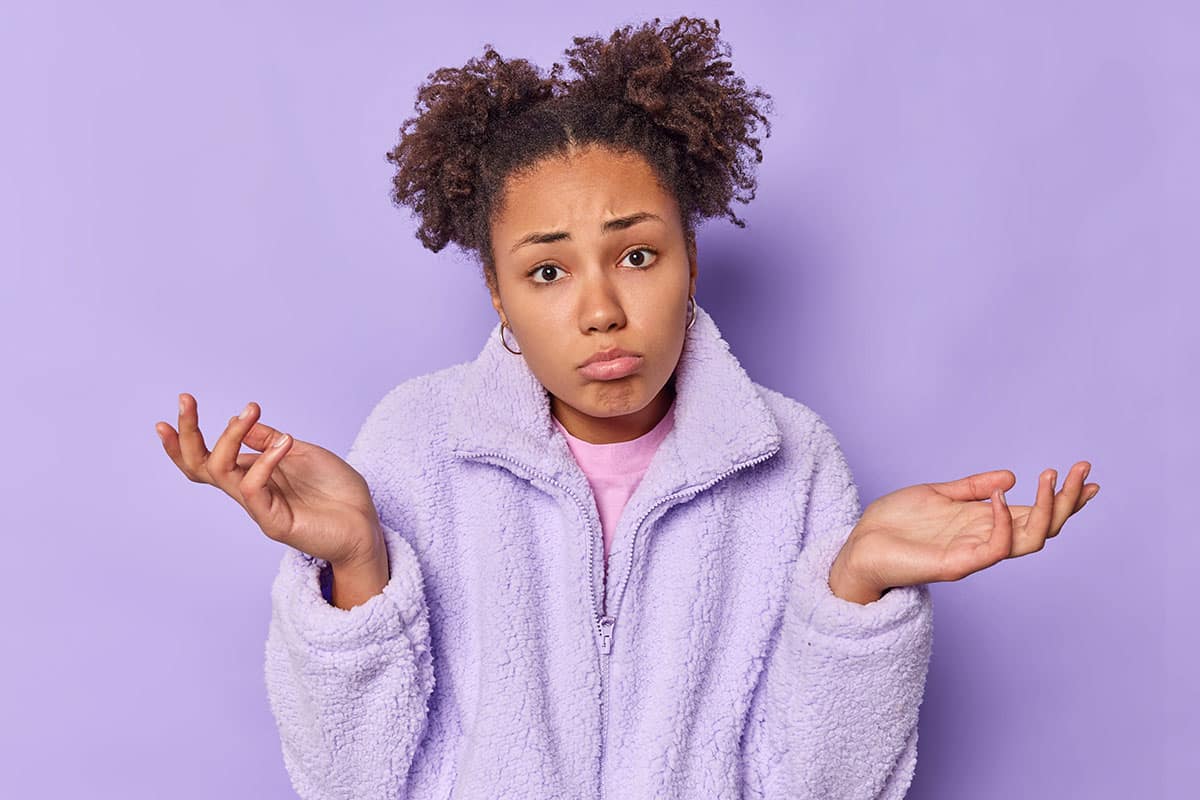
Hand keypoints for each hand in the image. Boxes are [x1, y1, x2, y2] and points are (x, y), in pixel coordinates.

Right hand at [155, 393, 382, 569]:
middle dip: (187, 433)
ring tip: (252, 411)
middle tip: (186, 400)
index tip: (178, 406)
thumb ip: (269, 440)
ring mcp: (260, 507)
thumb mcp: (302, 454)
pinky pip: (253, 488)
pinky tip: (285, 443)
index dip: (187, 437)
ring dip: (231, 436)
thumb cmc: (337, 492)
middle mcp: (250, 491)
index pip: (208, 458)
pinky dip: (265, 461)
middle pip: (200, 466)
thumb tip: (233, 419)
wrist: (365, 526)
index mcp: (254, 475)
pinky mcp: (274, 522)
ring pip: (222, 472)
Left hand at [831, 463, 1099, 600]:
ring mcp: (975, 554)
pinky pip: (995, 548)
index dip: (1063, 497)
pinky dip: (1004, 522)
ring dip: (1047, 509)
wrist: (860, 546)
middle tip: (1084, 471)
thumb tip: (1011, 476)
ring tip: (1050, 477)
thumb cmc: (895, 524)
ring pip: (1030, 539)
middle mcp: (986, 541)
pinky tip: (1002, 498)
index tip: (1087, 476)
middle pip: (1044, 527)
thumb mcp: (937, 494)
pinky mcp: (957, 564)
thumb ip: (973, 487)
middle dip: (1068, 500)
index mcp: (984, 524)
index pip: (1036, 514)